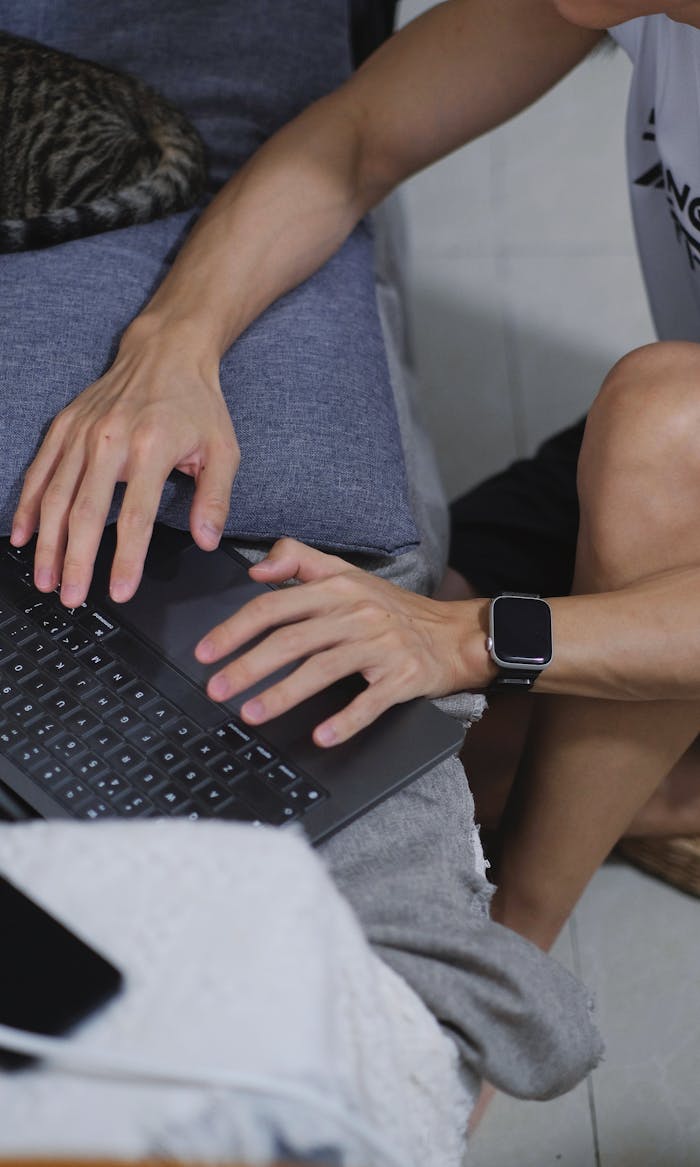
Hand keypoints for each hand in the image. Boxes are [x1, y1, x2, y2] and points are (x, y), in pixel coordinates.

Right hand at [10, 318, 239, 606]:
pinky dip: (29, 505)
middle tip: (72, 598)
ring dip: (48, 543)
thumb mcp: (223, 449)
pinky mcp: (64, 426)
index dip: (125, 558)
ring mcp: (82, 433)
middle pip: (86, 511)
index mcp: (152, 448)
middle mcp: (111, 440)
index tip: (120, 591)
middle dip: (76, 561)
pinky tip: (24, 535)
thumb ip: (215, 498)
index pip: (136, 515)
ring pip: (57, 496)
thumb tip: (207, 541)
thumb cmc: (197, 404)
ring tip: (47, 579)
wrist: (166, 352)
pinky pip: (40, 471)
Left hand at [195, 538, 492, 746]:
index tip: (207, 651)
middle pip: (292, 640)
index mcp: (338, 589)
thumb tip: (257, 571)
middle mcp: (357, 613)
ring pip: (323, 669)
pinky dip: (345, 720)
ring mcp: (381, 645)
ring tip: (251, 713)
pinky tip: (321, 736)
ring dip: (282, 694)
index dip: (236, 629)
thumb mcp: (348, 575)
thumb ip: (299, 561)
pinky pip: (370, 701)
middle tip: (217, 688)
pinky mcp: (403, 676)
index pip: (275, 606)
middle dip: (248, 666)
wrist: (454, 634)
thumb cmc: (394, 609)